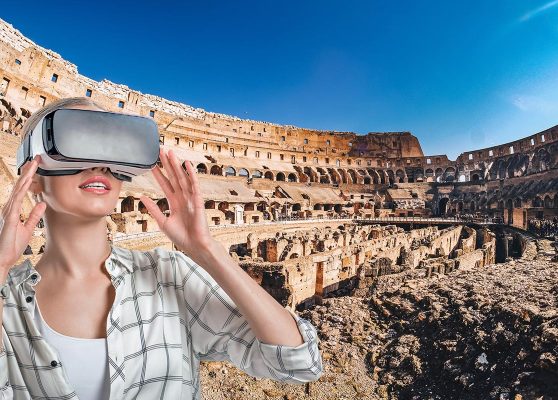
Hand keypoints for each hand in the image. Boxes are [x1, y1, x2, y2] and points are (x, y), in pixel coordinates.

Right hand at [0, 155, 45, 274]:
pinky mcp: (9, 218)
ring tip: (33, 165)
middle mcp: (9, 208)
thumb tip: (42, 204)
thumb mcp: (28, 228)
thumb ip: (34, 216)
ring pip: (18, 190)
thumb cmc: (11, 246)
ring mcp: (8, 212)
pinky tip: (27, 182)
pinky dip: (22, 191)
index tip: (36, 166)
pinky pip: (16, 201)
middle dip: (28, 172)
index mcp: (13, 209)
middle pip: (19, 185)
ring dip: (26, 177)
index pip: (22, 189)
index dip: (29, 177)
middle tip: (36, 159)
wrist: (3, 259)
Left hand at [140, 148, 213, 259]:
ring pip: (182, 178)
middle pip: (173, 177)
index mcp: (174, 202)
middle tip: (160, 150)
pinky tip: (187, 164)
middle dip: (166, 164)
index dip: (158, 173)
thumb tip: (142, 197)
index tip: (151, 163)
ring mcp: (190, 198)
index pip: (165, 184)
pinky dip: (191, 175)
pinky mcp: (198, 201)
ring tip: (170, 152)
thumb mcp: (163, 222)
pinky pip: (194, 185)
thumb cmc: (181, 237)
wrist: (194, 247)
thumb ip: (154, 209)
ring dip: (176, 165)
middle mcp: (182, 198)